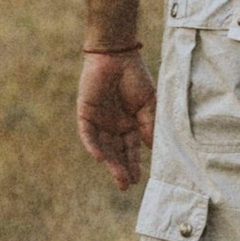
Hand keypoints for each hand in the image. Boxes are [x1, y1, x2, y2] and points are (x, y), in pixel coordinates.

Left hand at [77, 51, 156, 190]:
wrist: (117, 55)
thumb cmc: (136, 77)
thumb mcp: (149, 103)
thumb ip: (150, 124)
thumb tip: (153, 149)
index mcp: (130, 124)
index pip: (131, 149)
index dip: (134, 163)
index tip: (138, 180)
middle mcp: (114, 126)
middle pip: (117, 152)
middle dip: (122, 168)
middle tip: (126, 185)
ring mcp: (99, 120)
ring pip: (104, 147)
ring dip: (110, 162)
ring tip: (118, 177)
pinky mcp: (86, 113)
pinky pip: (88, 134)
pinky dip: (93, 145)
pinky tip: (101, 158)